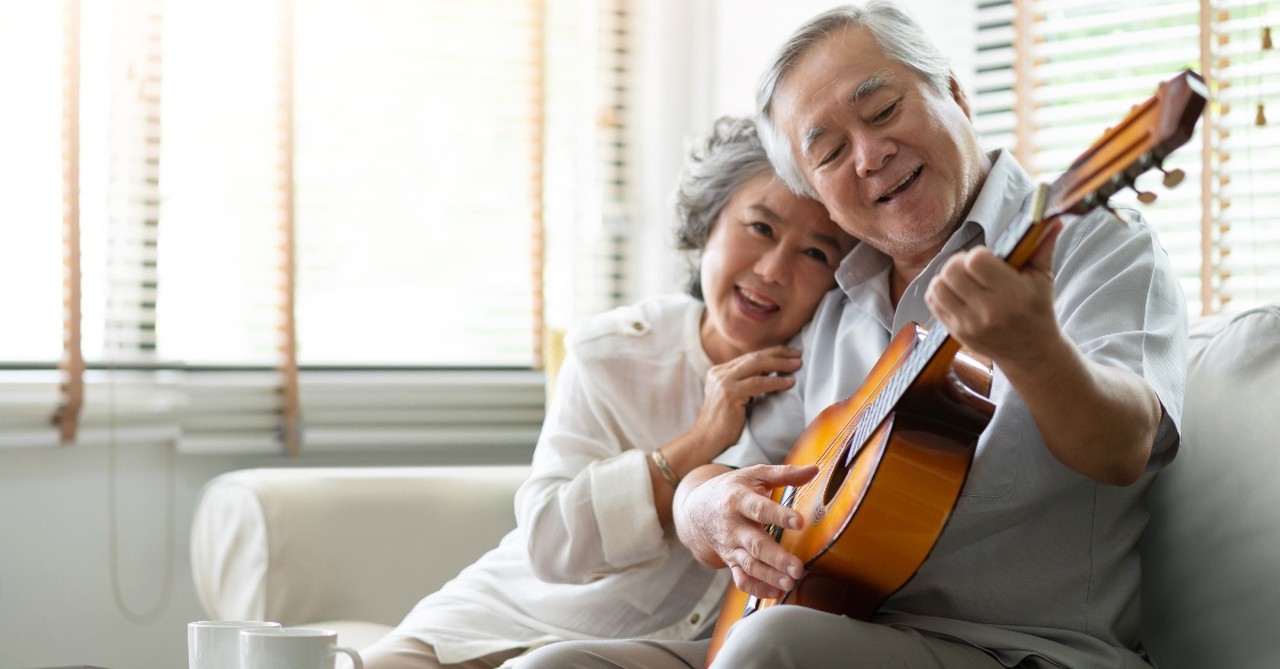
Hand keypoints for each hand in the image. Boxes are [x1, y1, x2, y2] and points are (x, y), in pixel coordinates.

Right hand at [674, 463, 817, 598]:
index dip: (779, 515)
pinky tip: (775, 592)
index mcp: (738, 500)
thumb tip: (814, 470)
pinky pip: (741, 579)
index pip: (759, 508)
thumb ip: (784, 474)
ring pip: (749, 565)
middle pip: (755, 543)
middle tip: (797, 568)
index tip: (799, 522)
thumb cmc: (732, 490)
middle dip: (776, 558)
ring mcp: (731, 547)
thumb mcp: (754, 475)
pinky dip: (756, 588)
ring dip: (769, 576)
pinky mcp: (731, 561)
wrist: (697, 510)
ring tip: (790, 583)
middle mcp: (733, 526)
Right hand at [690, 346, 800, 454]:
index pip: (749, 357)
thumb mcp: (735, 398)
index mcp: (720, 372)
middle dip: (778, 354)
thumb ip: (746, 384)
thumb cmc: (724, 425)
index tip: (790, 353)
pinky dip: (775, 382)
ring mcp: (723, 382)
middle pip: (754, 357)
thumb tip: (771, 373)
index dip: (771, 352)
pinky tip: (789, 383)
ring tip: (797, 365)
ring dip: (780, 364)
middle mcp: (719, 373)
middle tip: (798, 355)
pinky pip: (758, 383)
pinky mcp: (729, 394)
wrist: (706, 441)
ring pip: (757, 365)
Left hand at [925, 220, 1062, 365]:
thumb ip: (1043, 247)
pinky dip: (939, 292)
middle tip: (971, 267)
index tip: (987, 259)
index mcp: (1013, 294)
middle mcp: (989, 311)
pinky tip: (955, 292)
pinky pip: (933, 303)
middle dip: (959, 262)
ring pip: (938, 286)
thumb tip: (1051, 218)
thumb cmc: (1037, 309)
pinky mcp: (956, 332)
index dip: (978, 254)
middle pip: (952, 271)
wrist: (1030, 352)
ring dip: (946, 277)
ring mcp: (969, 324)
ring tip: (962, 280)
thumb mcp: (1043, 278)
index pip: (976, 261)